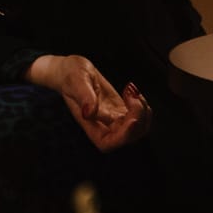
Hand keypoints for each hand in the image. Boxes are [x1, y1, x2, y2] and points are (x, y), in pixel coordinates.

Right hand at [26, 54, 152, 151]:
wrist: (72, 70)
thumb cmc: (70, 75)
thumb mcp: (76, 81)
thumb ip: (84, 96)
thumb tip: (90, 112)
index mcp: (90, 124)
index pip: (108, 143)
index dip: (124, 137)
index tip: (132, 119)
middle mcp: (103, 126)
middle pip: (129, 137)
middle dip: (138, 117)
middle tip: (131, 94)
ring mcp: (114, 119)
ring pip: (138, 128)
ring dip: (143, 111)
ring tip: (132, 91)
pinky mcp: (120, 110)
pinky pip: (138, 115)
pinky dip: (141, 104)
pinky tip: (132, 90)